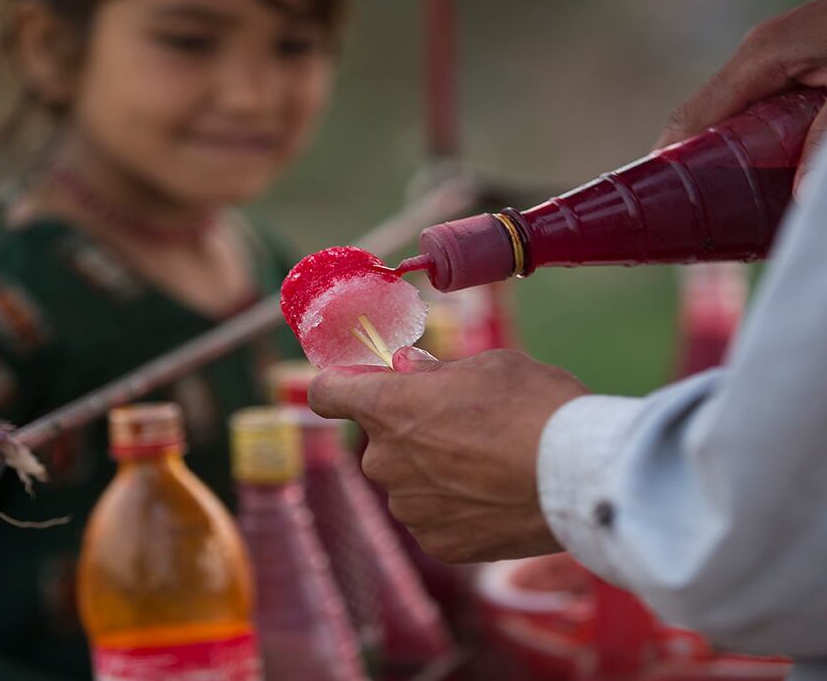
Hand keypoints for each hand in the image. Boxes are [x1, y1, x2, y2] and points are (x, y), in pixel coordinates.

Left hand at [309, 347, 586, 562]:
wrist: (582, 477)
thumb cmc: (537, 406)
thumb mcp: (488, 366)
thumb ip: (435, 372)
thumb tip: (405, 369)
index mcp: (387, 406)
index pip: (327, 393)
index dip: (341, 386)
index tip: (357, 385)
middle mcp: (384, 459)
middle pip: (380, 441)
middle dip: (409, 431)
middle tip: (464, 426)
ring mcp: (408, 507)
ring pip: (408, 482)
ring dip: (433, 473)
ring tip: (492, 465)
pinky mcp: (437, 543)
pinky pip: (433, 518)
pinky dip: (455, 509)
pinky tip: (496, 497)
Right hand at [653, 0, 826, 190]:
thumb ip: (824, 137)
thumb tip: (798, 195)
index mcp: (762, 56)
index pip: (692, 116)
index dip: (667, 161)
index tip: (654, 203)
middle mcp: (757, 53)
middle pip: (705, 119)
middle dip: (695, 167)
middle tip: (692, 217)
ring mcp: (774, 54)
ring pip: (731, 115)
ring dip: (725, 156)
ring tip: (722, 203)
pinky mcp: (794, 59)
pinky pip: (756, 105)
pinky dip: (751, 139)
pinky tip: (762, 170)